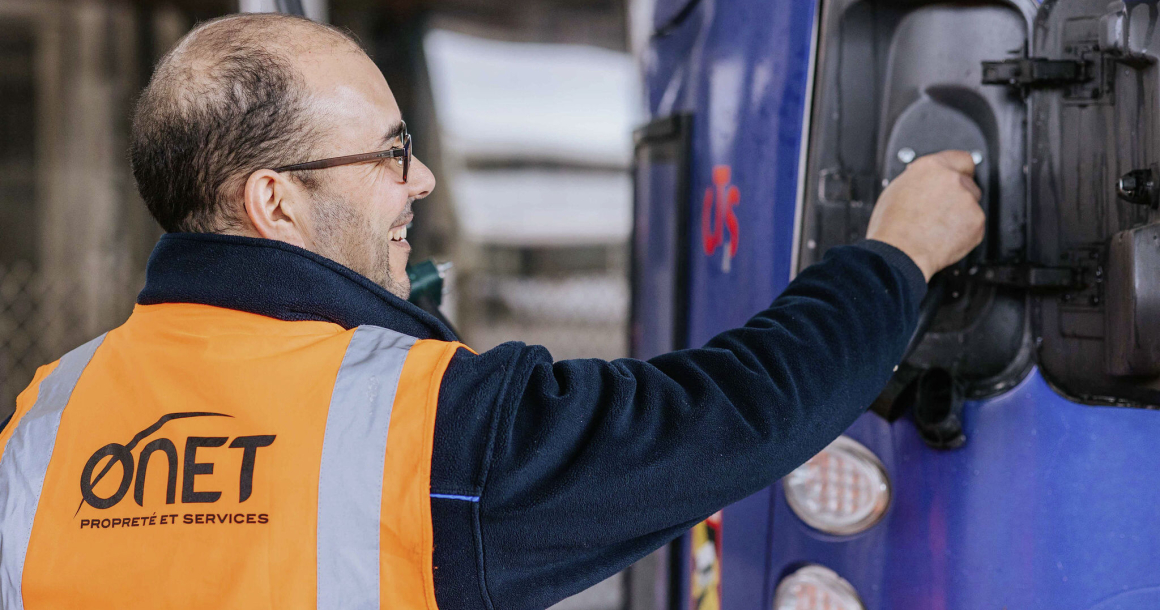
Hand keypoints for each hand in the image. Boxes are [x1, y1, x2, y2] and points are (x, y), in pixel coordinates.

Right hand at [866, 150, 985, 280]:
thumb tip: (926, 181)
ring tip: (937, 226)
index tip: (958, 176)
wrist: (900, 253)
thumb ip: (919, 180)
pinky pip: (974, 225)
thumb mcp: (896, 190)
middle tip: (941, 209)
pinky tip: (944, 236)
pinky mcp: (977, 222)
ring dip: (961, 213)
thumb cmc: (892, 227)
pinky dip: (964, 231)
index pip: (961, 158)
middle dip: (957, 195)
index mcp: (932, 167)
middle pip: (967, 182)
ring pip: (971, 204)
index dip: (958, 169)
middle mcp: (953, 179)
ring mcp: (968, 201)